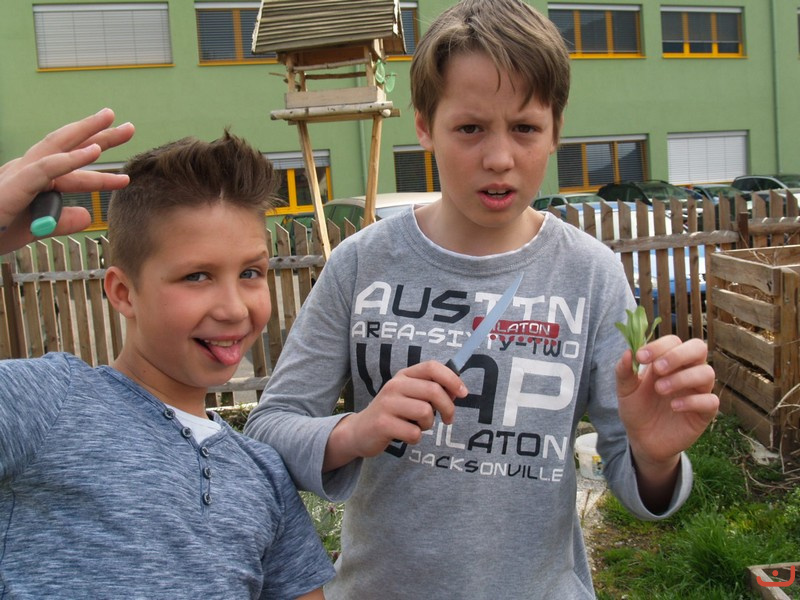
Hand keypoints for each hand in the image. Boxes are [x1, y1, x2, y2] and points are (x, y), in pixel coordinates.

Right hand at [0, 108, 134, 253]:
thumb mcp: (35, 229)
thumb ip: (61, 221)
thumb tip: (86, 215)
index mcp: (32, 179)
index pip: (69, 164)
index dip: (97, 163)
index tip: (125, 172)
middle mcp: (26, 170)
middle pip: (67, 146)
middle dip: (98, 134)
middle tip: (128, 127)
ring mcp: (19, 174)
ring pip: (58, 149)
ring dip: (89, 136)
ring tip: (115, 126)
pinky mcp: (14, 185)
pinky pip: (47, 169)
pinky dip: (71, 159)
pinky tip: (94, 152)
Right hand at [323, 361, 466, 470]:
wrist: (360, 431)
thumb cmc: (393, 413)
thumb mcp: (410, 396)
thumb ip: (432, 390)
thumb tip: (459, 390)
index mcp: (404, 375)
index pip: (432, 367)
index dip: (452, 378)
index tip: (464, 393)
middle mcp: (394, 385)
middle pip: (434, 391)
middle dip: (448, 408)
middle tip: (447, 419)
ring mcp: (387, 404)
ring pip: (425, 412)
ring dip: (428, 424)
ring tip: (417, 426)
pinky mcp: (382, 423)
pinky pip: (414, 433)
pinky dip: (415, 438)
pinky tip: (405, 435)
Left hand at [616, 335, 718, 468]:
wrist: (642, 439)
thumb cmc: (637, 409)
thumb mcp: (625, 391)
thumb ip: (624, 372)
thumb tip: (627, 352)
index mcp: (668, 361)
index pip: (673, 341)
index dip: (659, 346)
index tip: (641, 357)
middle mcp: (687, 371)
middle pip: (698, 348)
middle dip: (677, 355)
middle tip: (657, 369)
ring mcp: (698, 391)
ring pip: (707, 373)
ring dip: (682, 378)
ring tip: (660, 389)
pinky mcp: (705, 412)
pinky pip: (711, 401)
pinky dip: (693, 401)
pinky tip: (674, 406)